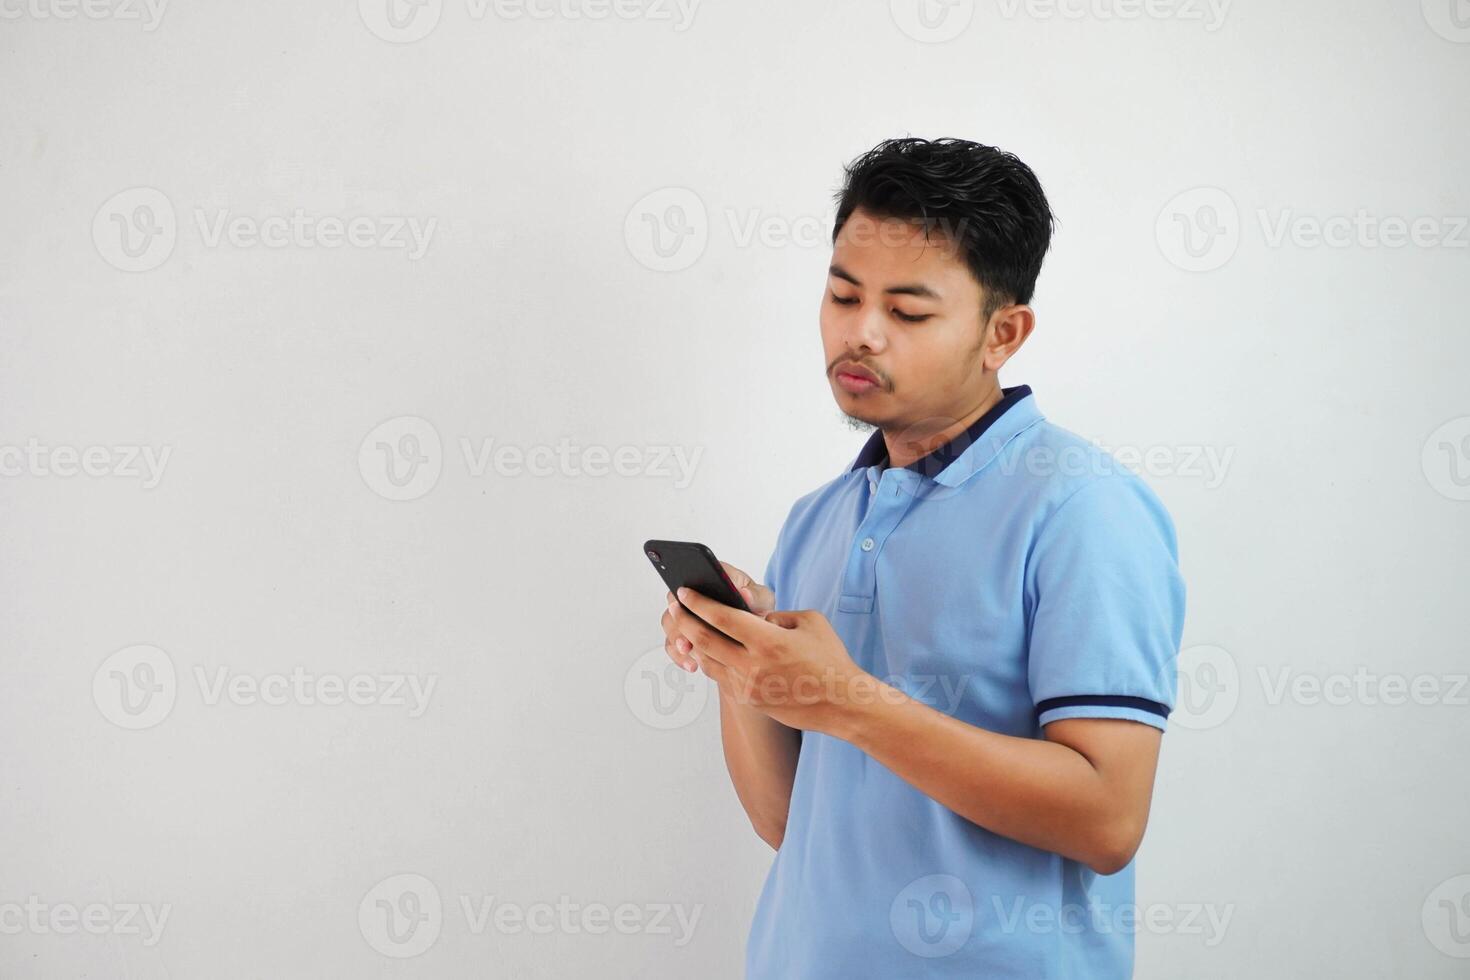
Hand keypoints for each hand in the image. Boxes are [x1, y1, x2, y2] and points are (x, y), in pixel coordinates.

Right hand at [659, 562, 772, 673]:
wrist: (759, 623)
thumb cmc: (756, 605)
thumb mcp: (761, 597)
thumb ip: (755, 596)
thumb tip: (745, 594)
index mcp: (708, 578)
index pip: (687, 579)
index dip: (683, 592)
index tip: (685, 600)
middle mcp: (692, 596)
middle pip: (673, 606)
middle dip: (678, 625)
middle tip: (687, 640)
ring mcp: (687, 616)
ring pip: (672, 627)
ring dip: (677, 642)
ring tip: (691, 656)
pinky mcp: (687, 635)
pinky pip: (674, 646)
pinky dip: (680, 656)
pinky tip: (692, 665)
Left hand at [667, 587, 869, 735]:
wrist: (842, 703)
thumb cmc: (829, 658)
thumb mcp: (809, 622)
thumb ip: (777, 616)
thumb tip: (753, 617)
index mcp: (768, 641)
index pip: (721, 617)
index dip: (699, 603)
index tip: (684, 592)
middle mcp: (752, 665)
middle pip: (704, 639)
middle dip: (684, 619)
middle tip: (674, 605)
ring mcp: (748, 686)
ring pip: (708, 660)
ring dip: (693, 642)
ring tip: (686, 626)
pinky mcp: (748, 700)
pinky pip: (721, 677)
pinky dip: (711, 661)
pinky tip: (708, 650)